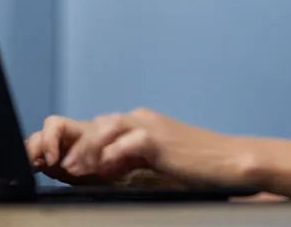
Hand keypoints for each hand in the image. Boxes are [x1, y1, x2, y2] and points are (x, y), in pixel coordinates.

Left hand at [25, 109, 256, 187]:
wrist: (229, 160)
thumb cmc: (197, 165)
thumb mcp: (159, 160)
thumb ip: (134, 159)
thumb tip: (108, 169)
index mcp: (143, 122)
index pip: (103, 126)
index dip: (82, 143)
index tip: (68, 163)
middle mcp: (144, 119)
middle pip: (99, 124)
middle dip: (77, 145)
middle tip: (62, 166)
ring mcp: (151, 126)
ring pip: (107, 129)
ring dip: (87, 150)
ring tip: (74, 169)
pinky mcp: (159, 139)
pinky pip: (126, 143)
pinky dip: (110, 156)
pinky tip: (102, 171)